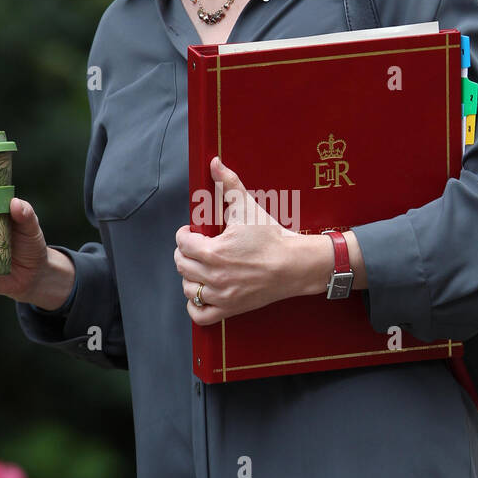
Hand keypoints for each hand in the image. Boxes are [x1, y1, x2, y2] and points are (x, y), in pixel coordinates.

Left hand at [174, 156, 301, 325]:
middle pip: (181, 265)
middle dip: (186, 253)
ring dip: (191, 277)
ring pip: (188, 289)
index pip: (182, 243)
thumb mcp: (248, 206)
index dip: (185, 234)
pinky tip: (203, 292)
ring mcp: (222, 295)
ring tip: (201, 267)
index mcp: (214, 251)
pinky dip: (196, 306)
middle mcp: (214, 275)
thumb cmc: (272, 236)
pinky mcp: (230, 309)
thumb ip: (228, 183)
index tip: (193, 232)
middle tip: (197, 247)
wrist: (296, 264)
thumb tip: (214, 162)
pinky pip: (200, 314)